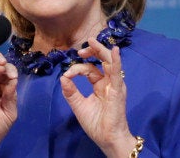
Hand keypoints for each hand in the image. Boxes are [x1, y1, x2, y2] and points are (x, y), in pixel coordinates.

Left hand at [60, 38, 136, 157]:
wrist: (107, 139)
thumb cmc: (96, 124)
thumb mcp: (78, 105)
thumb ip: (70, 91)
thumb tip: (63, 77)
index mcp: (100, 85)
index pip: (89, 69)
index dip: (77, 68)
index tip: (67, 75)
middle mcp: (108, 82)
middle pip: (102, 60)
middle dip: (92, 51)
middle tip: (81, 50)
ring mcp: (114, 85)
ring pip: (109, 62)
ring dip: (100, 50)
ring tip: (92, 41)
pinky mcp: (117, 90)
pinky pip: (117, 73)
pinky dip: (116, 62)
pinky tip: (115, 51)